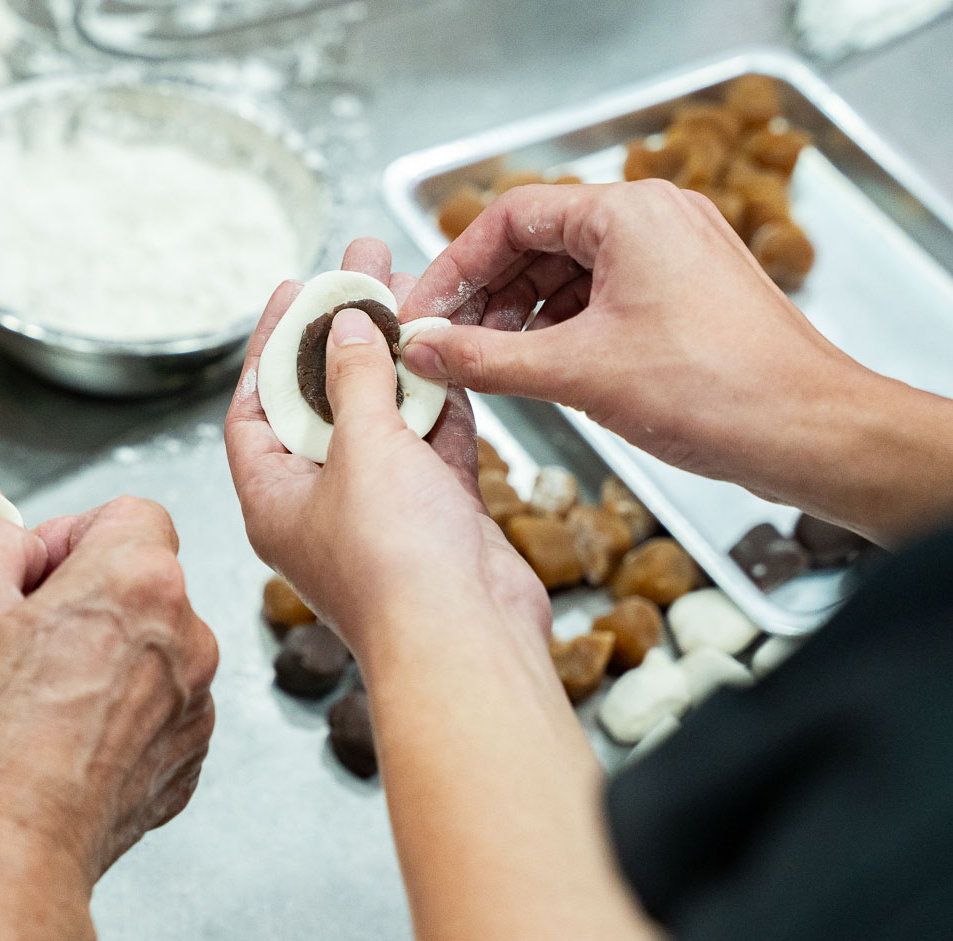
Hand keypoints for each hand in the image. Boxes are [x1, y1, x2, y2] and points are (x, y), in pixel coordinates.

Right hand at [0, 497, 216, 940]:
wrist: (2, 860)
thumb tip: (1, 537)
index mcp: (141, 582)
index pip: (125, 512)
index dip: (65, 534)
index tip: (27, 575)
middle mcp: (187, 639)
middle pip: (134, 581)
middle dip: (73, 598)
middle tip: (9, 639)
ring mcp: (193, 706)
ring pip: (141, 647)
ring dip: (90, 656)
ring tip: (24, 697)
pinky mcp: (182, 761)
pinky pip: (148, 709)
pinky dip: (107, 714)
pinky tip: (51, 740)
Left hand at [225, 239, 549, 663]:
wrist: (468, 641)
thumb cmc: (396, 567)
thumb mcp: (362, 451)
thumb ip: (353, 380)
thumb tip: (344, 328)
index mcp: (273, 499)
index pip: (256, 405)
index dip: (273, 343)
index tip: (295, 288)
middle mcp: (320, 505)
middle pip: (322, 401)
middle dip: (343, 335)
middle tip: (364, 271)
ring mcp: (380, 511)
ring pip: (382, 416)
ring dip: (396, 357)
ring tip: (412, 290)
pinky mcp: (435, 515)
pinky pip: (430, 442)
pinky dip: (438, 399)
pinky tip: (446, 349)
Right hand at [397, 180, 952, 543]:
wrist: (809, 432)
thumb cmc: (718, 390)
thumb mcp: (575, 372)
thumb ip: (486, 358)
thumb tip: (426, 352)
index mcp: (629, 214)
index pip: (512, 216)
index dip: (456, 265)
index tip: (424, 310)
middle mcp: (655, 220)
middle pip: (538, 239)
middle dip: (486, 293)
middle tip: (445, 339)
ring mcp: (674, 255)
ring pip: (569, 270)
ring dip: (520, 313)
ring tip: (484, 359)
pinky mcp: (686, 294)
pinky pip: (603, 295)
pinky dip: (560, 325)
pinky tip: (535, 364)